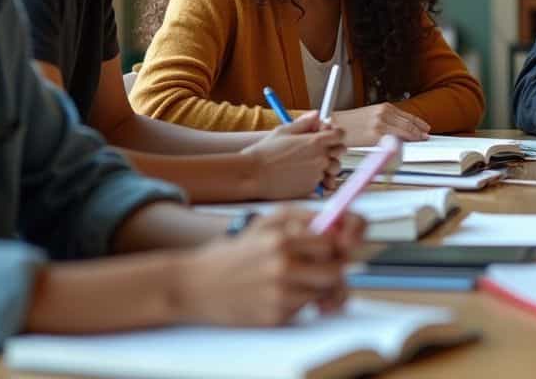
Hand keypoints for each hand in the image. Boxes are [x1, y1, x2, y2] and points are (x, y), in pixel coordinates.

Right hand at [176, 208, 361, 325]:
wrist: (192, 286)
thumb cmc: (232, 253)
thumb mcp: (263, 224)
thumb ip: (302, 218)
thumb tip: (337, 221)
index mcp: (281, 239)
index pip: (334, 242)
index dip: (343, 244)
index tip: (344, 245)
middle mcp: (282, 266)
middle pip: (337, 270)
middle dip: (335, 268)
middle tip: (324, 266)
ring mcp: (279, 294)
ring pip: (325, 291)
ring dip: (320, 287)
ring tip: (302, 280)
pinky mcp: (275, 317)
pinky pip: (306, 308)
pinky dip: (300, 302)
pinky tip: (281, 294)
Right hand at [241, 113, 344, 198]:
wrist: (252, 175)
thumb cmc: (264, 153)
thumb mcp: (283, 131)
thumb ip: (304, 123)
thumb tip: (316, 115)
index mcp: (315, 142)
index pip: (340, 134)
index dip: (335, 133)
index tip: (329, 134)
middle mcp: (320, 158)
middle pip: (341, 151)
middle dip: (333, 148)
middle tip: (321, 149)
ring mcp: (317, 175)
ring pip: (334, 169)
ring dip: (327, 165)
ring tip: (312, 164)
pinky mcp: (312, 189)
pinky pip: (323, 183)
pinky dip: (318, 180)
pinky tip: (306, 176)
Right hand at [329, 103, 429, 145]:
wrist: (334, 126)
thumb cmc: (350, 123)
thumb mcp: (370, 115)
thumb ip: (386, 120)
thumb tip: (400, 128)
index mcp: (383, 107)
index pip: (407, 115)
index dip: (418, 122)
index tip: (425, 127)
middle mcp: (384, 113)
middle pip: (409, 123)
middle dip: (419, 130)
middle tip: (426, 135)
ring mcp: (381, 123)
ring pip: (405, 131)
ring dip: (415, 136)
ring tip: (421, 140)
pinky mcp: (376, 134)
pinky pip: (394, 139)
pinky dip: (404, 142)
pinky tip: (408, 145)